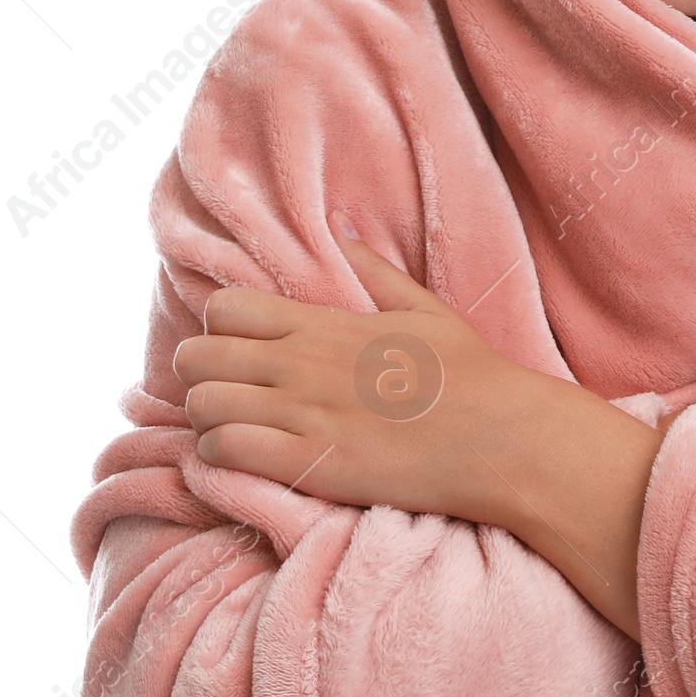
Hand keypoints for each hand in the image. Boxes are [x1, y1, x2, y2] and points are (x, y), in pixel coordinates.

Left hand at [174, 211, 560, 526]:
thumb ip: (376, 271)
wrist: (499, 437)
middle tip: (231, 394)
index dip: (219, 331)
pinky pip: (223, 451)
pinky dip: (221, 456)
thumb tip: (345, 232)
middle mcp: (301, 363)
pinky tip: (249, 460)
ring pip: (200, 406)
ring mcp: (302, 414)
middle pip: (196, 357)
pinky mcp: (309, 463)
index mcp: (323, 324)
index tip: (242, 352)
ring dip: (208, 421)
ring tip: (237, 430)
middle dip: (201, 376)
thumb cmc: (470, 373)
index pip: (223, 309)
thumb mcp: (425, 308)